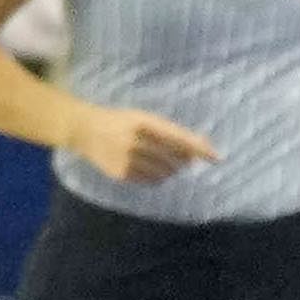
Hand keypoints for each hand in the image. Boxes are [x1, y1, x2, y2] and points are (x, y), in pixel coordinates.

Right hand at [66, 103, 218, 183]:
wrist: (83, 130)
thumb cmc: (119, 121)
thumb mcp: (143, 118)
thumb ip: (169, 132)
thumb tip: (200, 149)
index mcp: (143, 123)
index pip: (179, 138)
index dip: (198, 148)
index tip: (216, 157)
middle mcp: (136, 141)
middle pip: (174, 159)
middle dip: (183, 160)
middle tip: (181, 158)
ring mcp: (127, 159)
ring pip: (164, 172)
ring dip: (170, 170)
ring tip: (161, 162)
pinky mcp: (120, 173)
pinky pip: (150, 181)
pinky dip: (156, 177)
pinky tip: (149, 169)